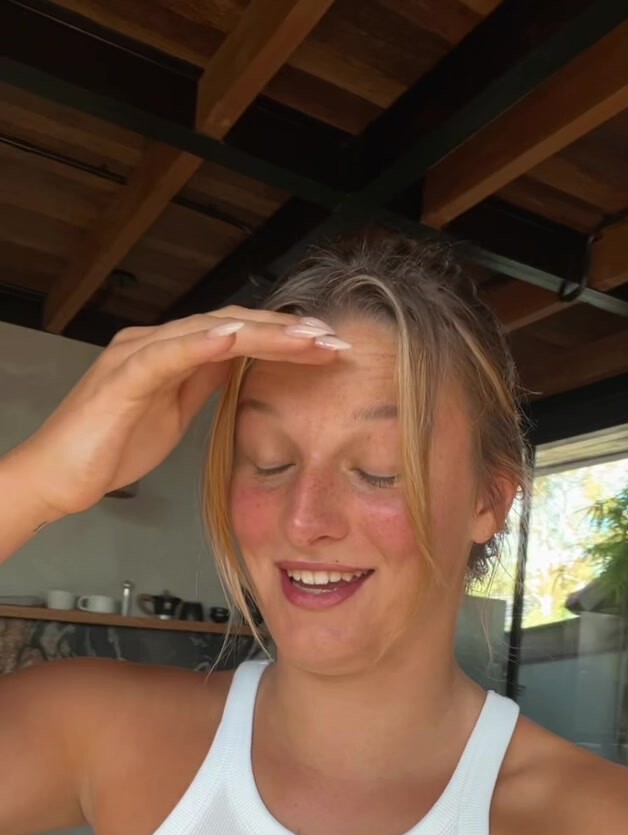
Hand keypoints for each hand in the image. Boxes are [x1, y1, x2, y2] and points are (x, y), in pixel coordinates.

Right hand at [20, 307, 346, 517]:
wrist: (57, 478)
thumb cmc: (107, 448)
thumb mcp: (172, 413)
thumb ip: (201, 384)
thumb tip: (238, 366)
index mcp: (169, 352)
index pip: (236, 334)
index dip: (283, 338)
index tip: (327, 349)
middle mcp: (154, 343)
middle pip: (231, 325)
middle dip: (286, 332)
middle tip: (333, 340)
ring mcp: (137, 356)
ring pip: (209, 332)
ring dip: (262, 333)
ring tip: (304, 338)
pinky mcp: (122, 380)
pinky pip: (167, 356)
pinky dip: (202, 345)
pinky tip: (236, 340)